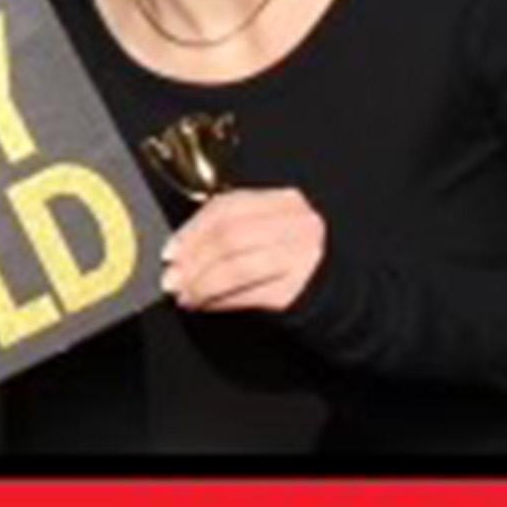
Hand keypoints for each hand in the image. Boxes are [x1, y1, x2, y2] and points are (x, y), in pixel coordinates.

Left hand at [162, 187, 327, 312]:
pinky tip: (205, 304)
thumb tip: (179, 250)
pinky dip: (219, 301)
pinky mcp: (298, 291)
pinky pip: (247, 295)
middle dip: (193, 259)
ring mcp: (301, 258)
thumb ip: (230, 229)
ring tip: (185, 295)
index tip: (170, 251)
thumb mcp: (268, 229)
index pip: (227, 208)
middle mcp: (296, 226)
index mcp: (285, 202)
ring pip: (235, 268)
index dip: (192, 230)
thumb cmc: (291, 258)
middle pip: (229, 237)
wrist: (336, 291)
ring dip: (202, 284)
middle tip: (171, 278)